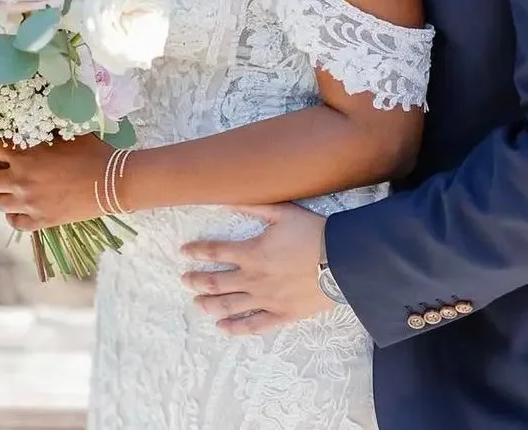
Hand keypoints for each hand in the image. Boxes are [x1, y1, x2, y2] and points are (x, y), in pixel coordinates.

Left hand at [0, 136, 113, 230]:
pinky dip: (11, 215)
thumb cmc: (92, 153)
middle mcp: (20, 182)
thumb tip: (33, 124)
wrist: (111, 182)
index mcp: (25, 157)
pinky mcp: (40, 221)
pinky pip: (14, 222)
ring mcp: (28, 204)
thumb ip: (44, 131)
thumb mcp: (67, 133)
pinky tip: (14, 209)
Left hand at [181, 203, 331, 334]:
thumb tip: (226, 200)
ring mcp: (266, 300)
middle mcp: (253, 279)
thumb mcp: (282, 212)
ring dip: (208, 305)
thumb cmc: (313, 233)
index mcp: (252, 252)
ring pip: (229, 306)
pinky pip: (253, 326)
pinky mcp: (281, 315)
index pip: (215, 252)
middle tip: (184, 280)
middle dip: (196, 281)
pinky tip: (222, 328)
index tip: (184, 252)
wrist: (343, 261)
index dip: (196, 251)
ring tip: (196, 304)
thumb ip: (252, 206)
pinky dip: (235, 328)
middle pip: (215, 282)